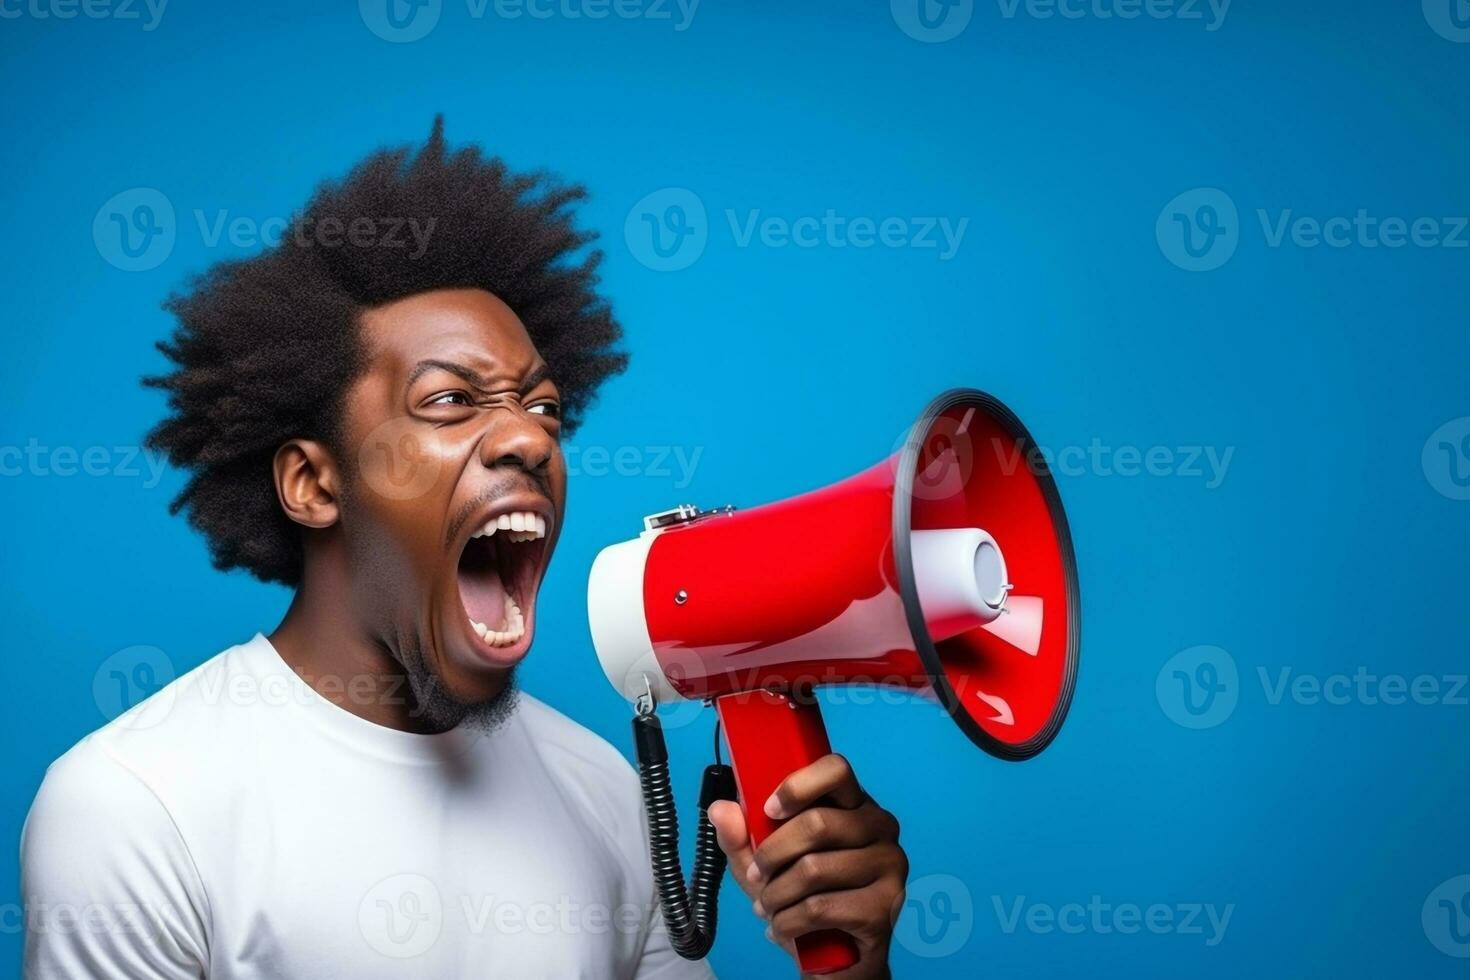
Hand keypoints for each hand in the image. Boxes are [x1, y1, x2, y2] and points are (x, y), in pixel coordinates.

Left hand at [707, 754, 906, 978]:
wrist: (837, 960)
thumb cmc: (804, 900)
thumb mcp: (763, 867)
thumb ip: (740, 837)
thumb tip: (720, 809)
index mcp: (853, 803)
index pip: (836, 769)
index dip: (798, 786)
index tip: (769, 810)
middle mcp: (880, 826)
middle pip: (818, 823)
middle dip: (771, 855)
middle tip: (755, 876)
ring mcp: (889, 864)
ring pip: (814, 869)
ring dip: (776, 895)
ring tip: (767, 907)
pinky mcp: (885, 906)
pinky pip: (822, 908)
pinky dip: (788, 922)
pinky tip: (783, 928)